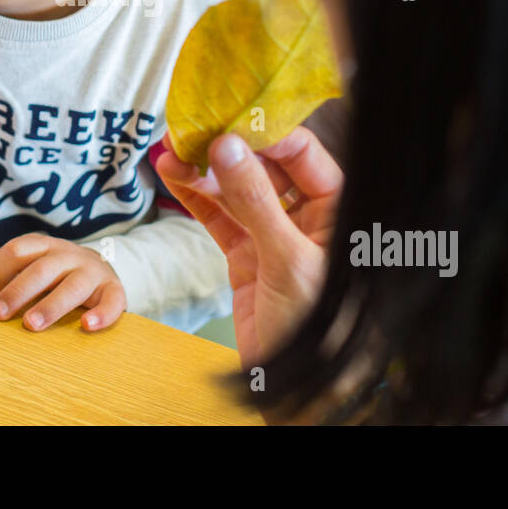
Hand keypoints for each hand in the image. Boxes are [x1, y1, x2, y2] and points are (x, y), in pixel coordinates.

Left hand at [0, 234, 127, 331]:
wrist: (105, 270)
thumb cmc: (61, 274)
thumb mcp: (40, 265)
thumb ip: (17, 272)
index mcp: (48, 247)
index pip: (20, 249)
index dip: (1, 267)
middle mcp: (70, 256)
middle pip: (43, 269)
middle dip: (18, 291)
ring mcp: (93, 272)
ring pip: (73, 286)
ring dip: (51, 305)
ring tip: (32, 324)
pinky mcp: (113, 290)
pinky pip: (111, 301)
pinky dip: (101, 314)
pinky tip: (87, 326)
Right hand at [155, 127, 342, 369]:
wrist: (293, 388)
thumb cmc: (316, 328)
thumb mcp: (287, 259)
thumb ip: (255, 201)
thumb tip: (227, 148)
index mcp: (337, 211)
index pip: (302, 154)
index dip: (265, 133)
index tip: (228, 120)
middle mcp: (307, 218)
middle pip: (263, 167)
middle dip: (225, 149)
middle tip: (191, 132)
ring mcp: (273, 236)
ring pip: (234, 191)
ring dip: (201, 172)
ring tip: (171, 153)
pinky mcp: (245, 257)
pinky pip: (217, 218)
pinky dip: (194, 198)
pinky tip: (172, 176)